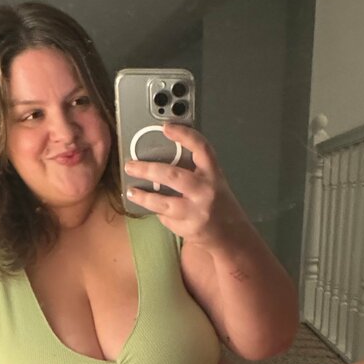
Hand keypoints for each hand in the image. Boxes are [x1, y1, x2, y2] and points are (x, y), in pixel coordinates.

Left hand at [123, 123, 246, 246]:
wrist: (232, 235)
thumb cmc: (219, 205)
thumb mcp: (213, 182)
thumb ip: (194, 170)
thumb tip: (163, 157)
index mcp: (213, 174)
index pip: (201, 148)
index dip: (184, 135)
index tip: (166, 127)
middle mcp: (206, 191)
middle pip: (172, 175)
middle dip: (147, 169)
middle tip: (131, 165)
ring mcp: (197, 212)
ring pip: (163, 202)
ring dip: (144, 196)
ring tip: (132, 191)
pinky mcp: (189, 229)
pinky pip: (167, 218)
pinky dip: (159, 213)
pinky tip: (155, 210)